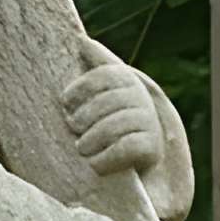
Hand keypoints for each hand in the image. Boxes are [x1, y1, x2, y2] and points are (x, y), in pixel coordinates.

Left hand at [60, 40, 169, 182]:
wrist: (137, 180)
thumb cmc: (107, 137)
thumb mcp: (99, 104)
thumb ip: (95, 71)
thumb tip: (82, 40)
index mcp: (130, 86)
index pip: (110, 73)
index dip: (84, 85)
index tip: (65, 102)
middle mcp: (145, 103)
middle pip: (112, 99)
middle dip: (87, 115)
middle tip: (74, 129)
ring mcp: (152, 127)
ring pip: (118, 123)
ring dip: (94, 138)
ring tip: (82, 149)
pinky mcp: (154, 151)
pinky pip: (128, 146)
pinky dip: (107, 157)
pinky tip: (95, 165)